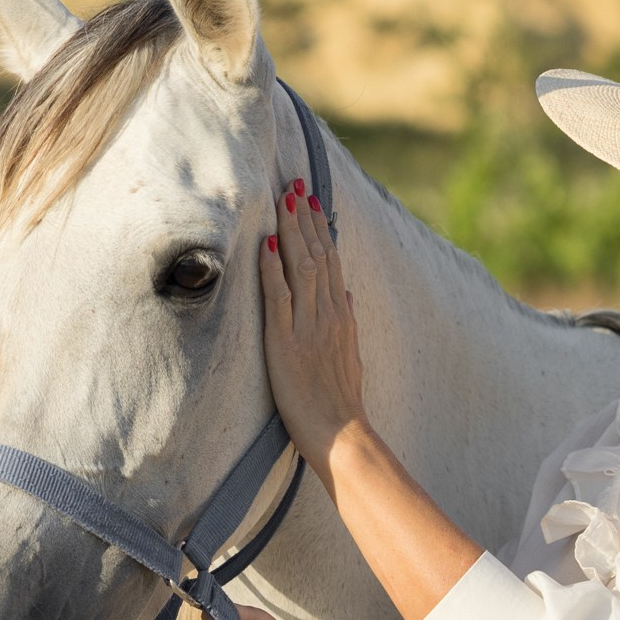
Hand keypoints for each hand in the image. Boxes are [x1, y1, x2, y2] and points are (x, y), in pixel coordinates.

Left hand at [260, 178, 364, 475]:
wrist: (342, 434)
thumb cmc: (343, 403)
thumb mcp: (352, 357)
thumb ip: (347, 325)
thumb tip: (345, 296)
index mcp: (341, 316)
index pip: (331, 262)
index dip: (320, 229)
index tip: (311, 202)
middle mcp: (327, 314)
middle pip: (316, 255)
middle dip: (304, 218)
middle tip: (294, 185)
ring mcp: (308, 325)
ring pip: (300, 267)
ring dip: (291, 231)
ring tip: (283, 200)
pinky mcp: (286, 341)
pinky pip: (279, 297)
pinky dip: (272, 269)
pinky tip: (267, 243)